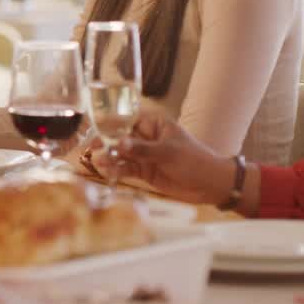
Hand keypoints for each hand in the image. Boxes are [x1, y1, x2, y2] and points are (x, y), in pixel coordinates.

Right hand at [103, 111, 234, 203]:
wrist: (211, 185)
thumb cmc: (195, 161)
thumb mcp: (169, 152)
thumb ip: (143, 149)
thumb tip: (119, 143)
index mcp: (154, 123)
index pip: (127, 117)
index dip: (110, 120)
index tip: (94, 125)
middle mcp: (145, 137)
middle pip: (119, 136)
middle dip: (106, 141)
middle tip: (92, 146)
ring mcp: (143, 154)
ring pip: (120, 153)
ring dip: (109, 156)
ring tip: (99, 160)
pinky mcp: (143, 171)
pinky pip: (125, 168)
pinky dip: (116, 169)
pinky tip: (107, 170)